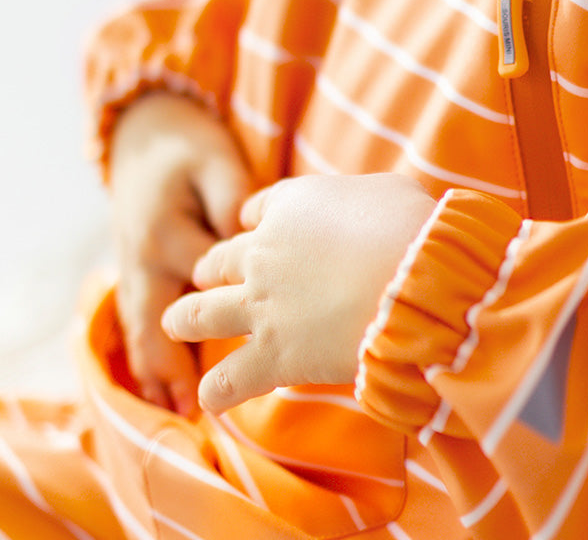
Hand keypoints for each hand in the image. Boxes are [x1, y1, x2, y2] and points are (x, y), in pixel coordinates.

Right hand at [108, 92, 252, 414]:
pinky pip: (137, 323)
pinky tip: (159, 392)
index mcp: (170, 231)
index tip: (274, 337)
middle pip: (161, 319)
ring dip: (158, 370)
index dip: (242, 305)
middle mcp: (146, 258)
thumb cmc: (190, 149)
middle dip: (175, 361)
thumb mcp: (215, 161)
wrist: (144, 133)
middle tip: (196, 403)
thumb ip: (232, 198)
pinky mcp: (135, 273)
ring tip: (177, 410)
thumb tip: (247, 236)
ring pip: (144, 329)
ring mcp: (135, 269)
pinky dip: (146, 357)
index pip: (209, 279)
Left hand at [162, 173, 436, 411]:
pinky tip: (212, 398)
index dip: (255, 219)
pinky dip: (217, 391)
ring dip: (184, 319)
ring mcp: (260, 305)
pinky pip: (226, 381)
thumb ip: (367, 198)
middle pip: (220, 259)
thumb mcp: (391, 190)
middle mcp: (263, 251)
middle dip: (211, 269)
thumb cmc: (411, 227)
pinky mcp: (270, 355)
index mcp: (291, 204)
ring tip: (175, 324)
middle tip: (206, 277)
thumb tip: (377, 207)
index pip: (257, 208)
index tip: (255, 227)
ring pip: (200, 313)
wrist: (412, 281)